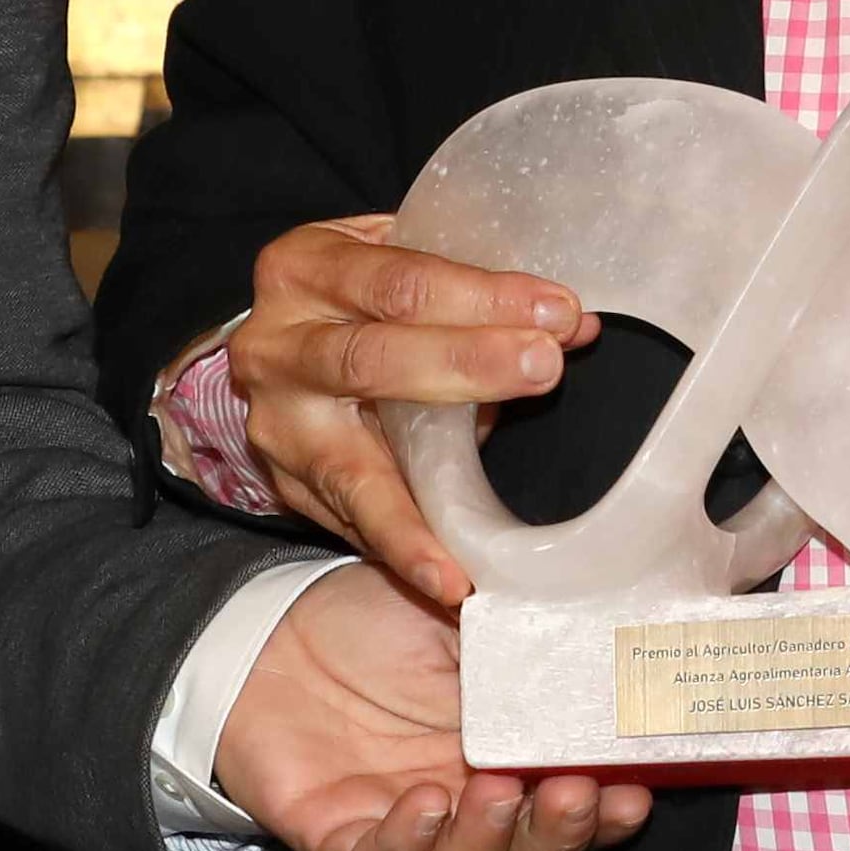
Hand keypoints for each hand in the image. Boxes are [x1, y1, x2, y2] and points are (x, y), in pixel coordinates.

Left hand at [213, 566, 649, 850]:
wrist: (269, 628)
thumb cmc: (372, 619)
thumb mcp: (457, 608)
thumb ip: (518, 632)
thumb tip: (592, 623)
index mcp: (508, 756)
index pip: (573, 805)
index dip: (608, 808)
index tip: (636, 783)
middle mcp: (465, 804)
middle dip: (561, 835)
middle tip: (577, 794)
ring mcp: (405, 826)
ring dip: (490, 841)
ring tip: (498, 792)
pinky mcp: (343, 838)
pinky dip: (410, 842)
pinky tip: (427, 803)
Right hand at [224, 215, 596, 606]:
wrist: (280, 349)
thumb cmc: (357, 302)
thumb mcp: (396, 270)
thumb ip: (470, 293)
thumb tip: (571, 325)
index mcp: (306, 269)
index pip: (399, 281)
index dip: (482, 295)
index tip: (556, 312)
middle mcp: (278, 346)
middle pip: (370, 359)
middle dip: (464, 364)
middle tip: (543, 369)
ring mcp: (277, 422)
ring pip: (350, 464)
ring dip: (425, 504)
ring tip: (475, 542)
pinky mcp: (288, 481)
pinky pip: (352, 520)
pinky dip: (404, 550)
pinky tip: (447, 581)